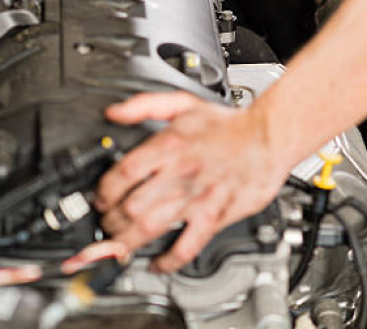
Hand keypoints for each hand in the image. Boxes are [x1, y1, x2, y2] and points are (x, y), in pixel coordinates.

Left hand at [62, 92, 286, 274]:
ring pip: (150, 227)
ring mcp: (196, 197)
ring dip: (128, 241)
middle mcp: (178, 173)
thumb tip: (114, 112)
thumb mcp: (182, 103)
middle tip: (106, 225)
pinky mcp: (214, 216)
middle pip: (130, 205)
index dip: (104, 191)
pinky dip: (168, 261)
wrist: (266, 138)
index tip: (100, 199)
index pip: (123, 173)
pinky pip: (187, 246)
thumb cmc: (226, 124)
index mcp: (168, 146)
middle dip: (111, 220)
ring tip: (119, 245)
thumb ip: (143, 105)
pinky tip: (158, 264)